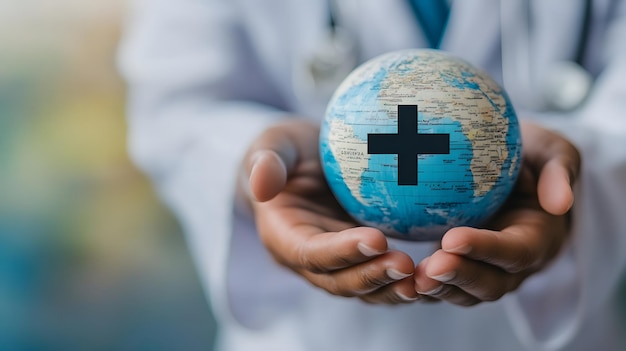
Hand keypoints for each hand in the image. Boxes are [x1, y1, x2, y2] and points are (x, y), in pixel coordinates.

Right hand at [241, 119, 418, 303]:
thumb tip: (261, 184)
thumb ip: (266, 161)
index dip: (341, 252)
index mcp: (283, 237)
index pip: (310, 252)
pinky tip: (438, 267)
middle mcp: (309, 259)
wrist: (301, 164)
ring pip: (364, 286)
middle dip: (372, 278)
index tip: (376, 239)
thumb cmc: (288, 149)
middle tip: (407, 266)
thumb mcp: (273, 144)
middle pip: (339, 280)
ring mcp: (337, 262)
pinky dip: (405, 277)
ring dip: (392, 286)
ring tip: (426, 278)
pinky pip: (381, 271)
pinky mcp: (360, 257)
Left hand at [413, 121, 580, 305]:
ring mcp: (482, 270)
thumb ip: (559, 170)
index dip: (486, 250)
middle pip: (488, 284)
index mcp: (536, 239)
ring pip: (462, 291)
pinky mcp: (457, 268)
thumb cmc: (529, 156)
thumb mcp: (551, 151)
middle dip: (459, 278)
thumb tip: (561, 202)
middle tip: (427, 267)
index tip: (453, 238)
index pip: (514, 252)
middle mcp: (510, 265)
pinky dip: (419, 283)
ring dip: (437, 288)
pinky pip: (440, 283)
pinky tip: (389, 270)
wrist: (509, 171)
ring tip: (408, 277)